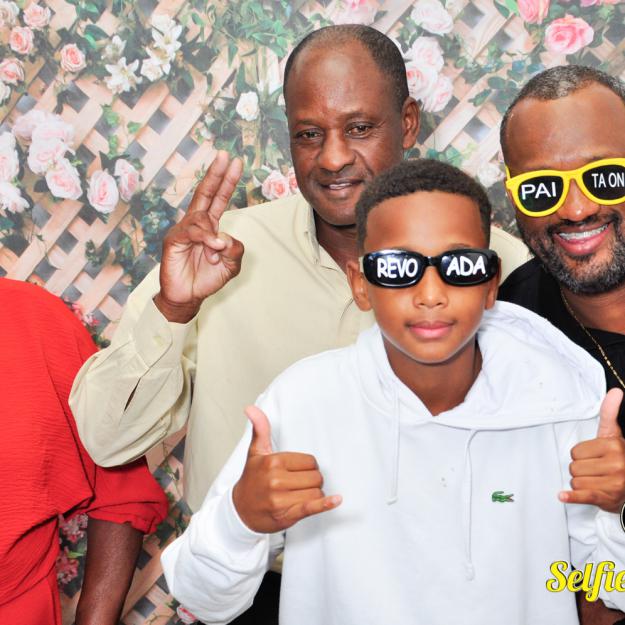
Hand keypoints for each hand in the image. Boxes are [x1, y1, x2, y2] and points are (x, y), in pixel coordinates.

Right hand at [155, 150, 244, 322]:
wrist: (188, 297)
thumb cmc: (206, 279)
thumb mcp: (231, 264)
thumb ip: (235, 249)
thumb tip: (225, 236)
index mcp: (209, 226)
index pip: (218, 198)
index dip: (227, 181)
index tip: (235, 162)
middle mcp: (195, 224)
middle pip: (206, 193)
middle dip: (216, 174)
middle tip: (225, 155)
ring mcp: (183, 231)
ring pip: (202, 219)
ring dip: (214, 237)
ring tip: (217, 253)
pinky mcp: (173, 241)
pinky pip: (193, 232)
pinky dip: (206, 240)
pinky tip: (213, 249)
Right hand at [232, 405, 341, 532]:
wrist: (240, 511)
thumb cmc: (252, 479)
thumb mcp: (256, 453)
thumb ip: (260, 429)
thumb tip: (251, 408)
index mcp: (273, 462)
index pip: (310, 461)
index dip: (307, 467)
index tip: (296, 471)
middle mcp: (276, 480)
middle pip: (315, 477)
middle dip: (311, 481)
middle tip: (296, 485)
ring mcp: (281, 499)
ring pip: (316, 493)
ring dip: (313, 495)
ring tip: (297, 496)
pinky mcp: (286, 515)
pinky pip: (310, 507)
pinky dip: (324, 504)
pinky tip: (336, 499)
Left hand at [560, 388, 624, 511]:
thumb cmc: (618, 459)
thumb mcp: (613, 434)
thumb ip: (609, 413)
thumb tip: (615, 391)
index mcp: (614, 445)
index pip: (576, 451)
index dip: (582, 456)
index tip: (594, 457)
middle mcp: (616, 463)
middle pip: (574, 466)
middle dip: (581, 470)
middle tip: (597, 472)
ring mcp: (613, 482)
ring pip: (575, 481)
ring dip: (582, 483)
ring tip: (598, 482)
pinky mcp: (607, 497)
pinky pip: (583, 495)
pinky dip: (572, 497)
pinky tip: (562, 496)